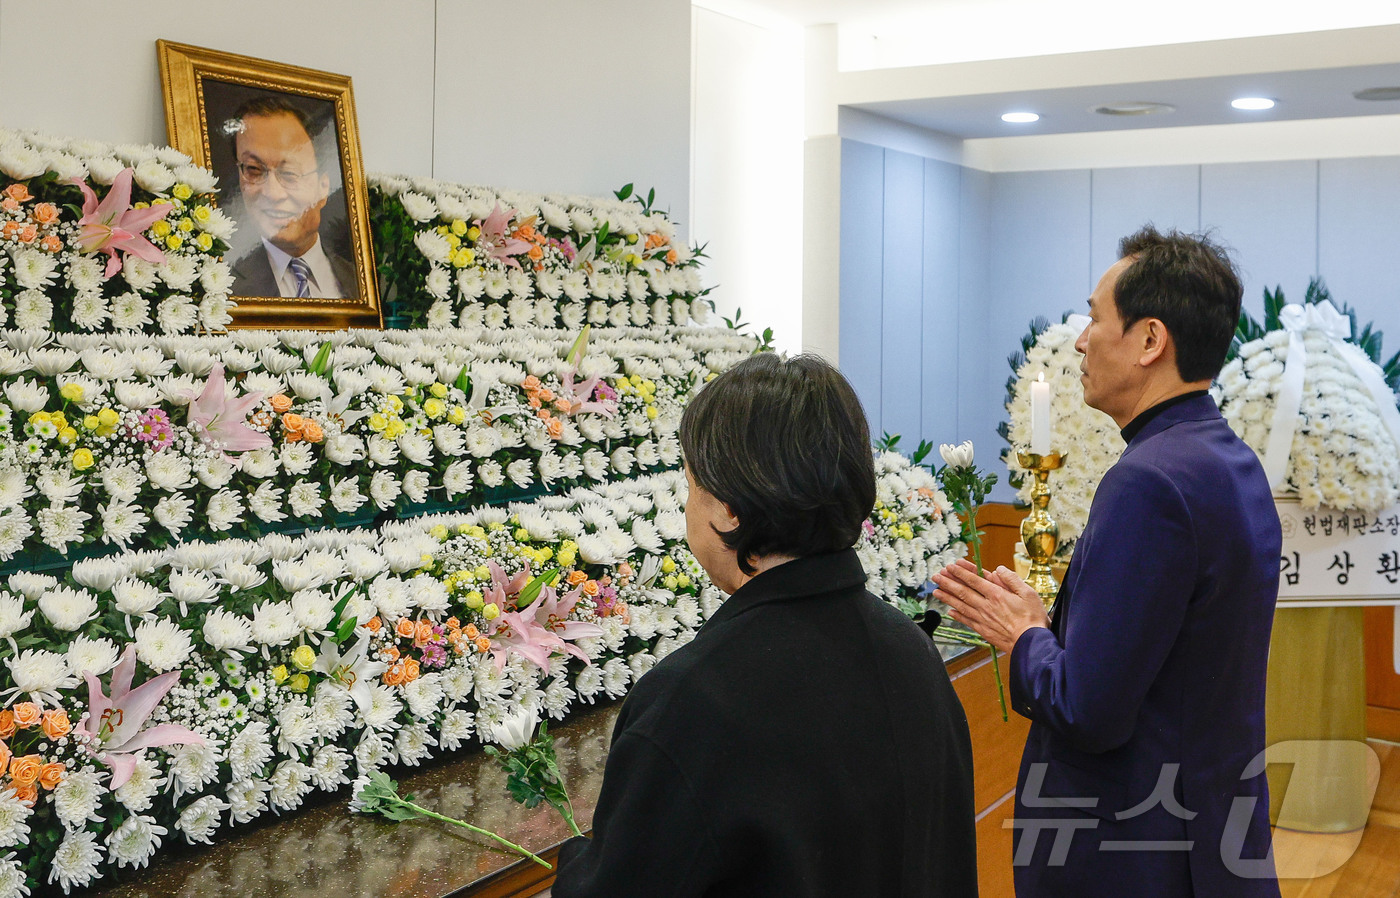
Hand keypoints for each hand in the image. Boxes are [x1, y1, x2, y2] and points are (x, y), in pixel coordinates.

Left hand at [930, 558, 1049, 654]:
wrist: (1031, 644)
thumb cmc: (1032, 618)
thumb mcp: (1028, 593)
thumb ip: (1012, 579)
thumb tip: (998, 569)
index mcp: (996, 594)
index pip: (974, 580)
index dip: (960, 572)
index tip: (950, 566)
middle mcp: (986, 606)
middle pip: (963, 592)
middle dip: (948, 582)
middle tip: (936, 576)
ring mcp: (983, 619)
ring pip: (961, 605)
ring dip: (947, 597)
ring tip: (935, 591)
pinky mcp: (983, 630)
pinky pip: (967, 621)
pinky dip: (957, 616)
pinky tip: (949, 611)